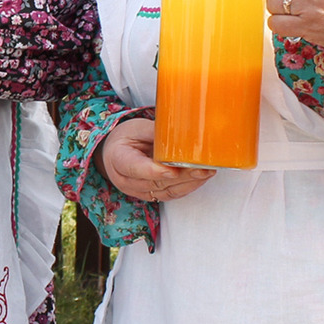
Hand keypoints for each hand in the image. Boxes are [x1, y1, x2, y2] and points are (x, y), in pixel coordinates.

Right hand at [97, 118, 214, 202]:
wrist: (116, 152)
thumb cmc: (127, 137)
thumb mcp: (138, 128)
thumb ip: (157, 133)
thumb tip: (186, 131)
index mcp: (118, 159)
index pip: (135, 168)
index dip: (155, 171)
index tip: (173, 170)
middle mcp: (126, 180)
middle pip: (156, 182)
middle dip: (182, 176)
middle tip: (202, 168)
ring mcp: (138, 191)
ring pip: (166, 191)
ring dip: (189, 183)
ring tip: (208, 171)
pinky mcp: (151, 195)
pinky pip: (171, 194)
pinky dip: (188, 187)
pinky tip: (201, 177)